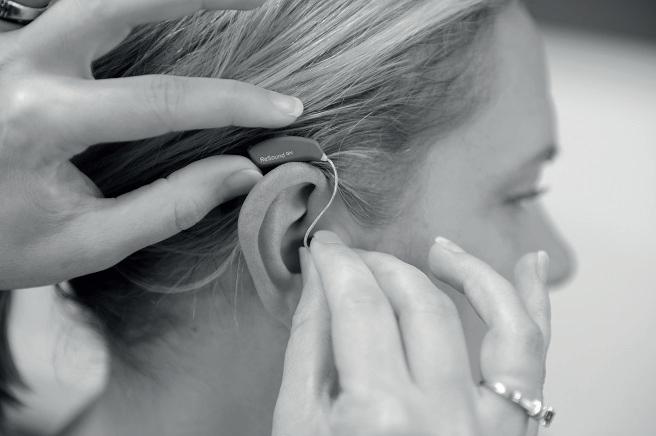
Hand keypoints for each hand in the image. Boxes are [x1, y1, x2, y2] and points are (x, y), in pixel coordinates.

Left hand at [0, 0, 303, 288]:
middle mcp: (24, 68)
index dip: (235, 102)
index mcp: (41, 121)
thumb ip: (169, 206)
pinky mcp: (16, 46)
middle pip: (117, 2)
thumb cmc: (4, 240)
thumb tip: (243, 172)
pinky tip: (164, 15)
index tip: (285, 108)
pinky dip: (128, 10)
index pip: (162, 100)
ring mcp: (14, 47)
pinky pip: (76, 11)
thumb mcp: (87, 242)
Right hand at [273, 231, 550, 435]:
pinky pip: (535, 359)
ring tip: (435, 249)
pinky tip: (526, 264)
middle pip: (418, 303)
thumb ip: (311, 347)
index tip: (325, 248)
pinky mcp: (516, 433)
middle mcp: (444, 415)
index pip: (359, 306)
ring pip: (494, 318)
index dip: (338, 264)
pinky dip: (535, 305)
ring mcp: (492, 425)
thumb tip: (322, 283)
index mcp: (379, 416)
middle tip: (354, 261)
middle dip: (380, 266)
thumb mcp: (300, 426)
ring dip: (465, 270)